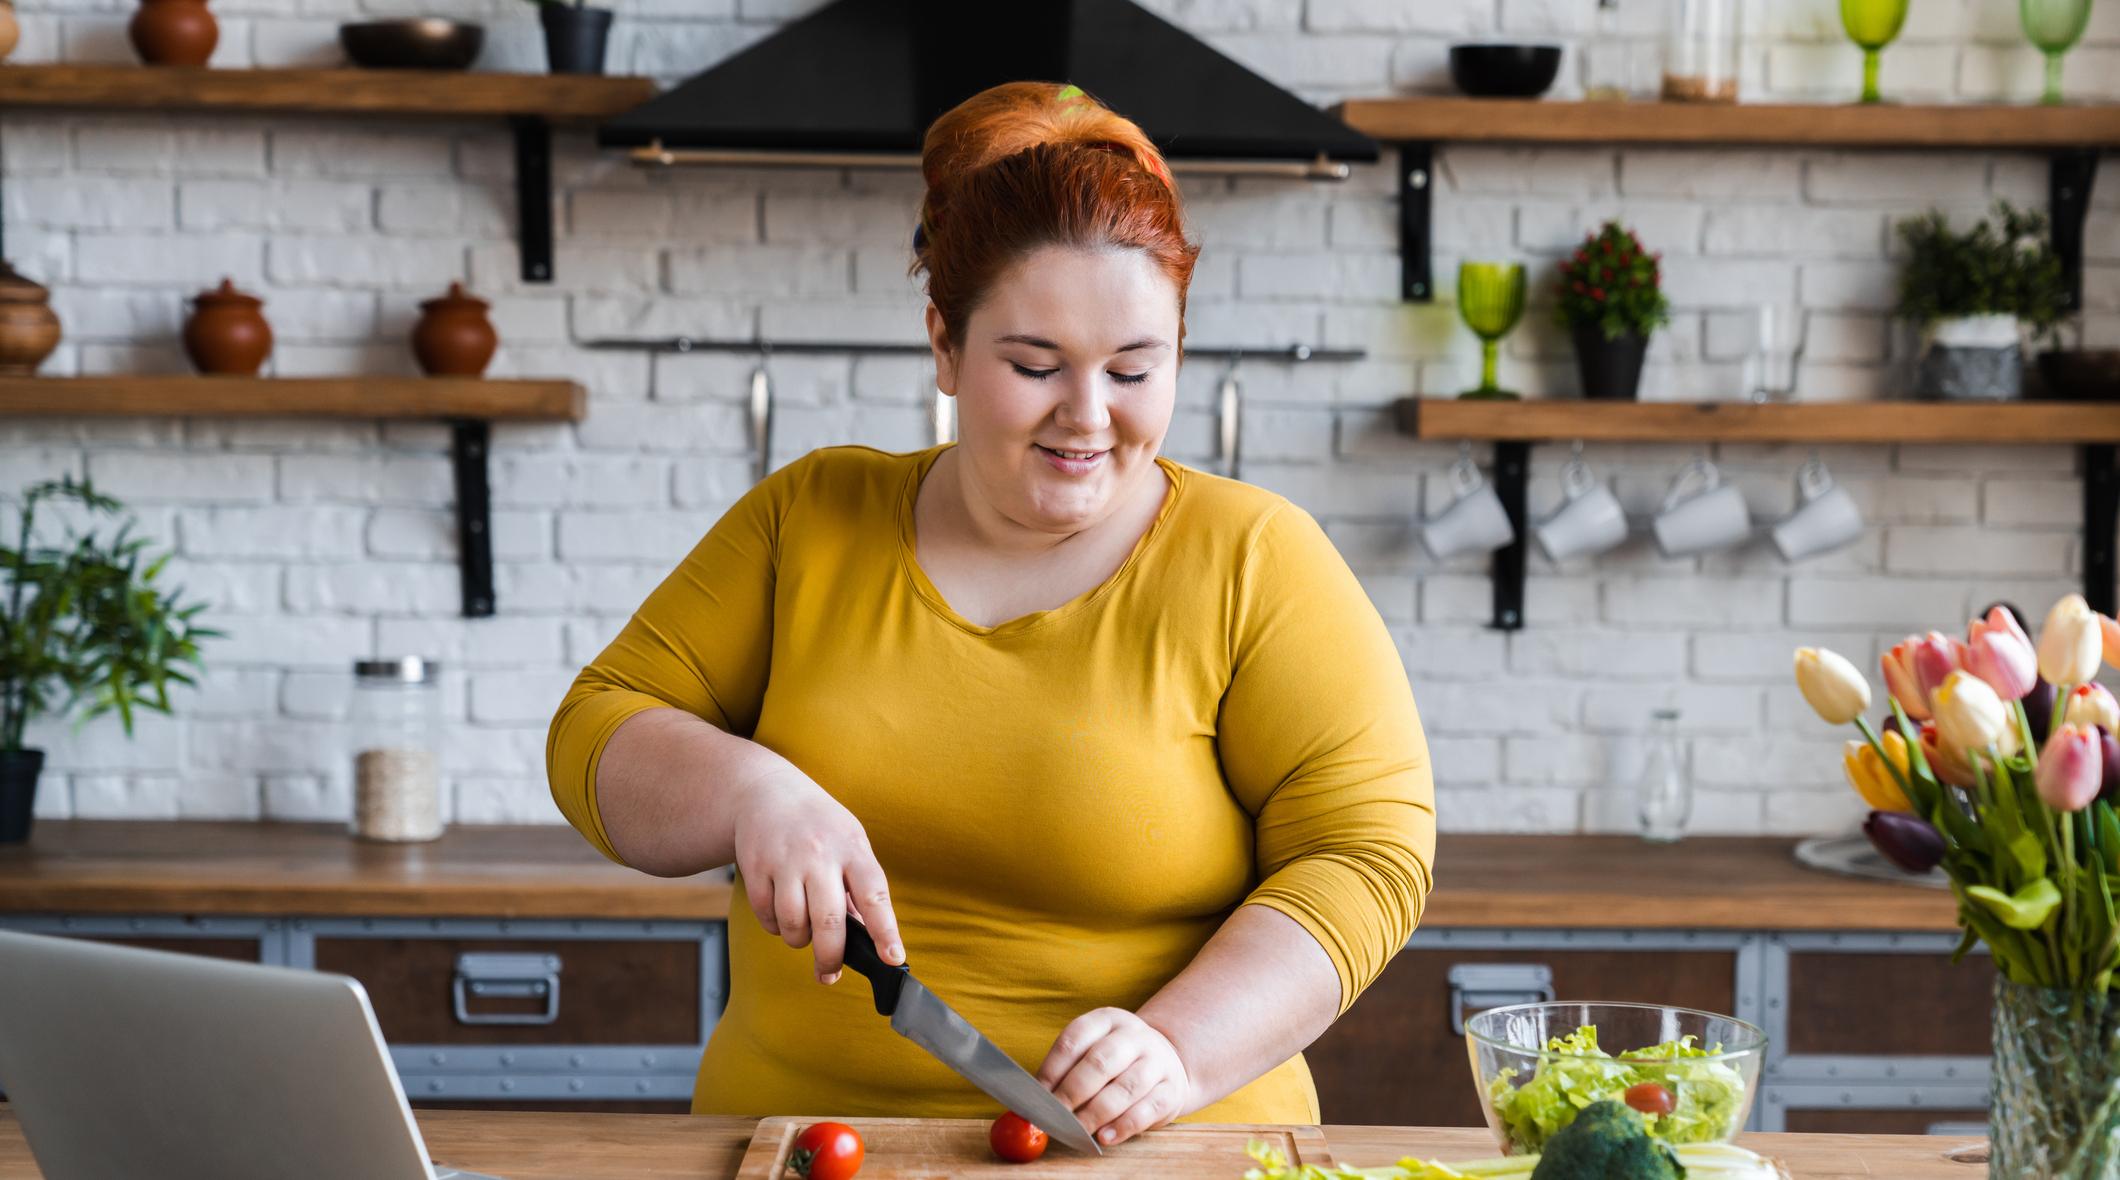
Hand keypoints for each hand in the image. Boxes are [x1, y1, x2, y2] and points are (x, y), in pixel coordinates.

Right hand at [729, 766, 902, 983]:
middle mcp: (820, 854)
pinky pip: (767, 917)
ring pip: (793, 925)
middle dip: (831, 957)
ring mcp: (785, 860)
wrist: (767, 791)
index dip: (885, 931)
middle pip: (828, 921)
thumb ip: (859, 887)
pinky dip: (775, 926)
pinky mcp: (755, 867)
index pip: (875, 895)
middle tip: (830, 972)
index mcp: (853, 848)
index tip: (893, 958)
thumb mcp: (850, 843)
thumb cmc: (819, 824)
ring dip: (799, 940)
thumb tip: (866, 935)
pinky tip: (781, 912)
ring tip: (803, 930)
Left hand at [1037, 1008, 1193, 1145]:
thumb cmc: (1118, 1062)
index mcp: (1107, 1019)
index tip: (1037, 1095)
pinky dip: (1122, 1126)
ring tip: (1077, 1130)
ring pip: (1125, 1088)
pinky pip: (1146, 1110)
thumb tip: (1037, 1100)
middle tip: (1055, 1115)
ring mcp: (1157, 1061)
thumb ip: (1068, 1070)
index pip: (1075, 1038)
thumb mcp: (1094, 1049)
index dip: (1052, 1068)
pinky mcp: (1172, 1090)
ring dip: (1095, 1113)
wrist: (1167, 1062)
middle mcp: (1134, 1035)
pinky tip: (1104, 1136)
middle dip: (1072, 1092)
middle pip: (1100, 1062)